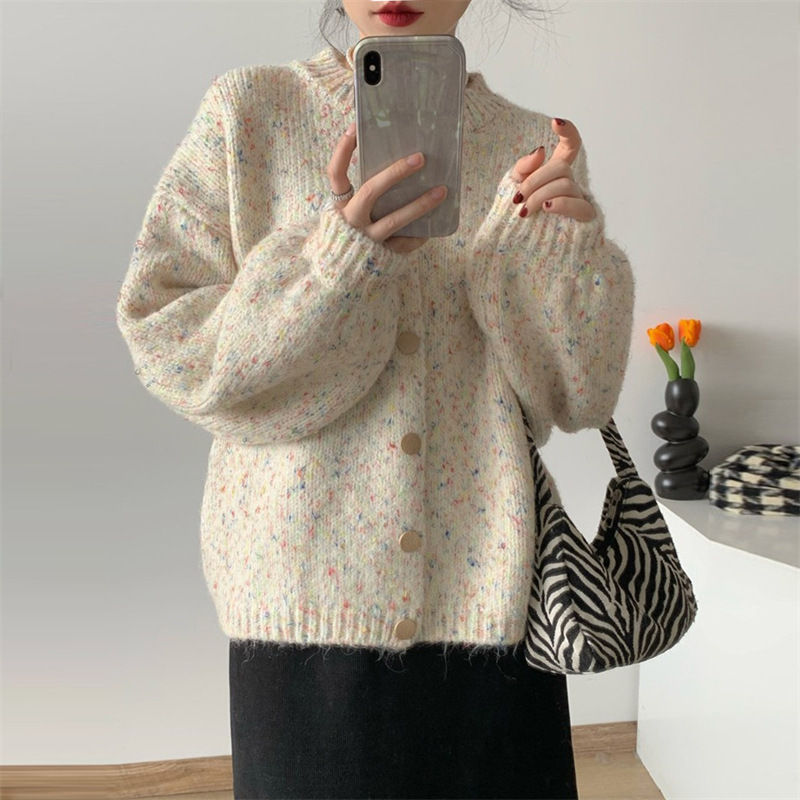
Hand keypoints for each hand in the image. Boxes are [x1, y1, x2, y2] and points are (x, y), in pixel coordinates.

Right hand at [327, 124, 447, 254]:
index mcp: (339, 206)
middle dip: (395, 172)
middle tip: (420, 158)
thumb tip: (396, 165)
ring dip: (421, 204)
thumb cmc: (347, 237)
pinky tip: (433, 226)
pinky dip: (420, 234)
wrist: (338, 275)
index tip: (355, 127)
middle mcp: (351, 221)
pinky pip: (405, 243)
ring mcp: (367, 239)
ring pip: (395, 220)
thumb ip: (362, 195)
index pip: (335, 173)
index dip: (343, 150)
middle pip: (371, 191)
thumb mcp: (345, 214)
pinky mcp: (382, 256)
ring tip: (442, 191)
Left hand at [509, 118, 595, 222]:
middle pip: (560, 167)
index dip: (568, 132)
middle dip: (535, 180)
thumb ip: (524, 167)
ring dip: (540, 196)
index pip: (570, 146)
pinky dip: (559, 204)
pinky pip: (576, 204)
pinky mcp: (584, 218)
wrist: (524, 249)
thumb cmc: (521, 217)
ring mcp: (579, 199)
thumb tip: (542, 150)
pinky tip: (546, 208)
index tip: (555, 122)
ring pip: (564, 184)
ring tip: (524, 211)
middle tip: (518, 198)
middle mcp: (570, 184)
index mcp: (556, 174)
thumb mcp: (514, 188)